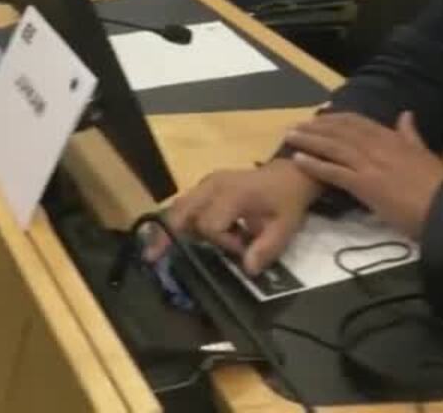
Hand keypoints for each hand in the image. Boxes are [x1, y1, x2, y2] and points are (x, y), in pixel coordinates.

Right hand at [152, 159, 323, 274]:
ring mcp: (207, 182)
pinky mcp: (206, 185)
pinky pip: (185, 202)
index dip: (221, 242)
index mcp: (232, 194)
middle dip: (166, 234)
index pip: (209, 225)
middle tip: (152, 258)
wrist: (290, 172)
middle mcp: (213, 185)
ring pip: (178, 206)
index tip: (241, 248)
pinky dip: (177, 219)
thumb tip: (248, 270)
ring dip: (168, 228)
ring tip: (154, 250)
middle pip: (181, 211)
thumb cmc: (287, 200)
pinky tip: (172, 236)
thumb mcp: (286, 226)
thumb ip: (267, 248)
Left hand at [284, 111, 442, 239]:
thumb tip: (406, 114)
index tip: (321, 114)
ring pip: (333, 146)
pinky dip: (314, 164)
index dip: (337, 117)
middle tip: (296, 125)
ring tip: (290, 136)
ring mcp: (370, 164)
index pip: (358, 122)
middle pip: (340, 130)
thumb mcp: (425, 153)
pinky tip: (298, 160)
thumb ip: (412, 134)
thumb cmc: (439, 186)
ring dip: (309, 140)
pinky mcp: (365, 184)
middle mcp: (378, 146)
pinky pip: (333, 171)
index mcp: (393, 139)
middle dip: (316, 126)